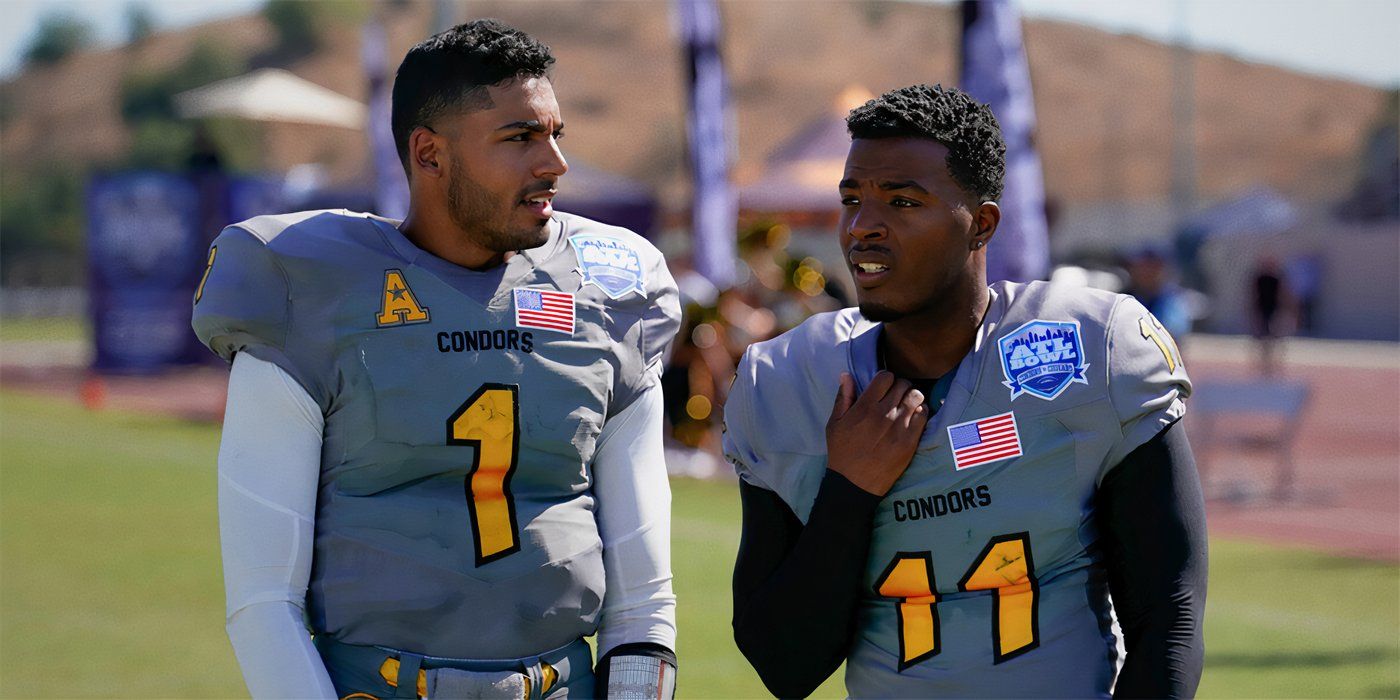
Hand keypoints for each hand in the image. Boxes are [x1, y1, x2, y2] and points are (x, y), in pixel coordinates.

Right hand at [825, 371, 929, 495]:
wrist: (854, 483)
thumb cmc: (842, 452)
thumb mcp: (834, 424)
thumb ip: (843, 397)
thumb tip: (846, 374)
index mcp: (864, 407)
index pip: (885, 377)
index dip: (885, 379)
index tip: (883, 387)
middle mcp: (883, 414)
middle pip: (903, 384)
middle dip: (900, 387)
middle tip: (895, 396)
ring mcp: (899, 427)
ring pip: (916, 396)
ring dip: (912, 397)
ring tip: (906, 405)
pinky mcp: (910, 441)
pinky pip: (923, 415)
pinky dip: (920, 412)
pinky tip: (912, 418)